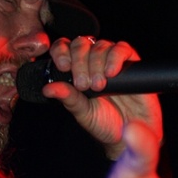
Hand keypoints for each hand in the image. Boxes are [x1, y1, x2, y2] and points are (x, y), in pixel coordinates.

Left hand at [43, 37, 162, 158]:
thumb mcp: (82, 112)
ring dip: (96, 64)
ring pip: (100, 46)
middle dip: (79, 62)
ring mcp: (110, 59)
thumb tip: (47, 89)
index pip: (63, 49)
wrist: (130, 133)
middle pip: (80, 44)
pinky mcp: (130, 61)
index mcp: (75, 70)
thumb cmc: (105, 123)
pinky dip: (114, 58)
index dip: (61, 52)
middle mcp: (91, 61)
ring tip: (99, 86)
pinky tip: (111, 73)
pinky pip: (121, 49)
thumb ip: (68, 98)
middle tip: (83, 85)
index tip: (63, 66)